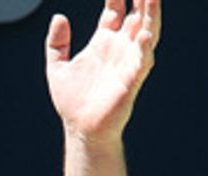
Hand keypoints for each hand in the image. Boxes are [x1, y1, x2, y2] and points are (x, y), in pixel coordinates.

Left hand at [45, 0, 160, 141]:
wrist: (81, 130)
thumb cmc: (73, 101)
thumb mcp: (56, 67)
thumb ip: (56, 42)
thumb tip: (58, 16)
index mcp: (103, 41)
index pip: (115, 7)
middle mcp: (120, 47)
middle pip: (136, 13)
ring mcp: (128, 61)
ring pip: (146, 29)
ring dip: (151, 13)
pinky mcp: (132, 80)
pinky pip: (143, 60)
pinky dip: (144, 47)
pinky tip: (144, 33)